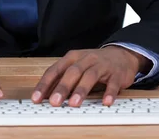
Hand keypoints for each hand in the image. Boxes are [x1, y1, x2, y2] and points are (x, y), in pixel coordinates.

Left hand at [31, 46, 150, 106]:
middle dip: (62, 87)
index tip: (36, 98)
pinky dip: (109, 92)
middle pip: (72, 72)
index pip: (55, 70)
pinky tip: (105, 102)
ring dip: (81, 90)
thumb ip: (62, 79)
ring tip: (74, 104)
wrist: (121, 54)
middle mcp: (86, 59)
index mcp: (72, 58)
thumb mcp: (76, 67)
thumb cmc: (93, 63)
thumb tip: (46, 96)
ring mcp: (102, 65)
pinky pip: (112, 83)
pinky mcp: (116, 74)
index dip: (45, 84)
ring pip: (90, 76)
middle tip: (54, 102)